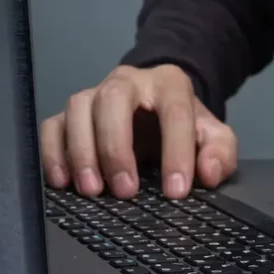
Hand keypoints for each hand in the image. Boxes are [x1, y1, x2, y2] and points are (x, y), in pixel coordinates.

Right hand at [40, 64, 237, 197]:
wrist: (160, 108)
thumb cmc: (186, 127)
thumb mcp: (214, 136)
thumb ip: (220, 152)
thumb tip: (208, 173)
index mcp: (170, 84)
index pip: (174, 111)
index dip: (176, 152)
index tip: (175, 191)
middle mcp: (128, 81)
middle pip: (113, 99)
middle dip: (117, 146)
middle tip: (126, 190)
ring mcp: (95, 93)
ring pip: (79, 109)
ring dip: (82, 151)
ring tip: (93, 190)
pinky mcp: (71, 113)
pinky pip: (53, 125)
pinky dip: (53, 153)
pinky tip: (63, 182)